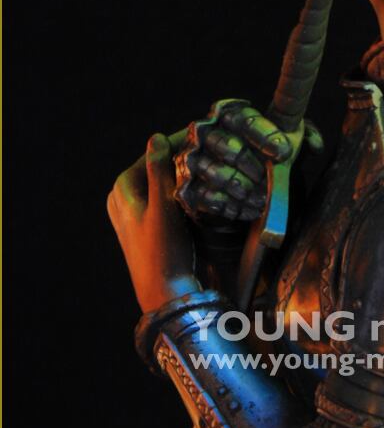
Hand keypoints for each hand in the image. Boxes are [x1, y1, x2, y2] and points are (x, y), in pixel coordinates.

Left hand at [107, 133, 198, 312]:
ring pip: (167, 181)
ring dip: (189, 173)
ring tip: (217, 163)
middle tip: (216, 147)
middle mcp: (127, 197)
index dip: (180, 140)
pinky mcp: (154, 225)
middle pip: (160, 166)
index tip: (206, 130)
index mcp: (123, 188)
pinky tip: (209, 187)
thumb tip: (157, 137)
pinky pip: (172, 197)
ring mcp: (140, 212)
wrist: (167, 296)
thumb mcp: (162, 208)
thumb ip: (159, 171)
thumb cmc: (162, 253)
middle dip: (186, 155)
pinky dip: (188, 190)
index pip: (154, 152)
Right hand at [174, 99, 323, 225]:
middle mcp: (204, 131)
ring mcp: (191, 159)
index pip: (244, 120)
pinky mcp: (185, 186)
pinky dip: (232, 207)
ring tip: (262, 199)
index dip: (265, 136)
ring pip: (218, 175)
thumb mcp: (282, 137)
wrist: (226, 175)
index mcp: (228, 112)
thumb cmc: (258, 150)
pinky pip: (208, 198)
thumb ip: (303, 134)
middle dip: (254, 167)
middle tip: (269, 180)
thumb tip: (316, 145)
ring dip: (245, 190)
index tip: (284, 152)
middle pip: (228, 147)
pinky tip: (249, 209)